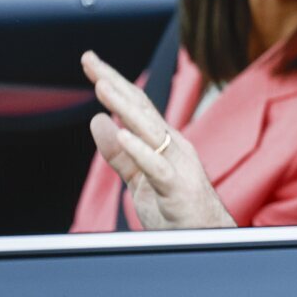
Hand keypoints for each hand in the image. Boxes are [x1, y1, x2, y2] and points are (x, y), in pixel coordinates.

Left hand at [81, 51, 236, 229]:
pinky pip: (156, 166)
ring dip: (124, 106)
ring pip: (148, 129)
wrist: (206, 235)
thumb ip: (118, 152)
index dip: (112, 82)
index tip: (92, 62)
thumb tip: (97, 121)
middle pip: (141, 107)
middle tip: (90, 61)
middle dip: (114, 82)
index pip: (135, 105)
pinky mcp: (177, 187)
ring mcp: (177, 163)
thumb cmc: (176, 207)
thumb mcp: (138, 177)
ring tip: (102, 87)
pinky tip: (123, 134)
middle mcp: (172, 144)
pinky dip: (140, 149)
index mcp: (163, 141)